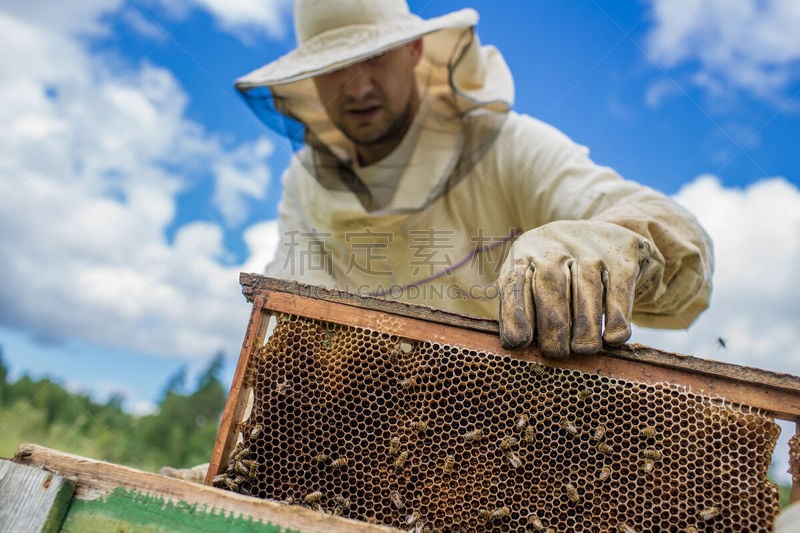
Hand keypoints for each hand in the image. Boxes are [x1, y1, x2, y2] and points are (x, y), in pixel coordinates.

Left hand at [497, 220, 651, 357]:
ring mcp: (589, 248)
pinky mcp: (621, 255)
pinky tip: (612, 339)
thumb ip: (519, 309)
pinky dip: (616, 319)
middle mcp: (554, 245)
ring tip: (583, 350)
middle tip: (557, 353)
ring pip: (587, 289)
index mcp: (524, 253)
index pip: (513, 281)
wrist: (604, 236)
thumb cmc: (555, 273)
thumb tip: (513, 347)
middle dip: (554, 326)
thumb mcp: (530, 280)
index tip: (518, 341)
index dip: (515, 312)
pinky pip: (618, 290)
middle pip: (551, 285)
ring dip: (585, 327)